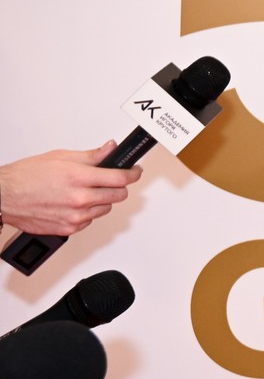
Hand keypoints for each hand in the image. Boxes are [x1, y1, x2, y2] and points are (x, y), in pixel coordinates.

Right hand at [0, 143, 141, 235]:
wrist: (3, 196)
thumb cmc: (26, 176)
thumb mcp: (60, 157)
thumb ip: (91, 156)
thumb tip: (110, 149)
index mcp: (79, 178)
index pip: (120, 178)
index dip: (133, 173)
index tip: (135, 171)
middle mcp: (79, 199)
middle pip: (118, 195)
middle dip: (118, 186)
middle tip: (111, 180)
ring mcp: (75, 216)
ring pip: (105, 208)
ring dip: (102, 200)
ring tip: (84, 191)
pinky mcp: (69, 229)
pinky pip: (90, 221)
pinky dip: (87, 213)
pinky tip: (74, 204)